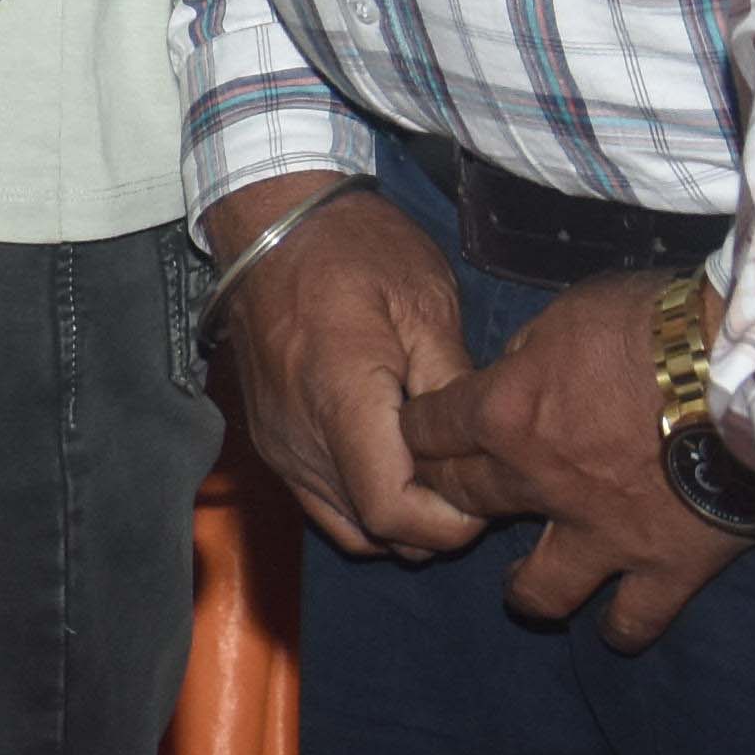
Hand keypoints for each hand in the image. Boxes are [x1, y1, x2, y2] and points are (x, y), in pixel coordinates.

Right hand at [204, 179, 491, 563]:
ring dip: (397, 519)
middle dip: (431, 525)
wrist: (270, 224)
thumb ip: (452, 386)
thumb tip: (481, 449)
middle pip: (374, 530)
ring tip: (435, 473)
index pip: (392, 511)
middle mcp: (300, 436)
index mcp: (341, 398)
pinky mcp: (271, 440)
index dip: (447, 524)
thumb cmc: (354, 249)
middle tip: (471, 479)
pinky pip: (322, 502)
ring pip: (348, 527)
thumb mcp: (425, 302)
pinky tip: (394, 462)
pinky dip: (363, 503)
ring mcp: (279, 444)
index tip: (484, 493)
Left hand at [392, 268, 753, 646]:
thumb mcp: (571, 311)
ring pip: (538, 589)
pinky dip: (622, 627)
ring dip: (523, 590)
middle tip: (451, 502)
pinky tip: (616, 627)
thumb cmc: (661, 323)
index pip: (427, 432)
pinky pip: (633, 619)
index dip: (416, 433)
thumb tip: (515, 375)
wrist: (750, 368)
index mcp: (506, 413)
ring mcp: (602, 533)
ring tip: (523, 588)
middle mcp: (540, 482)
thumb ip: (530, 353)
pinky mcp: (666, 566)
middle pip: (464, 503)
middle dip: (444, 500)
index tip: (417, 437)